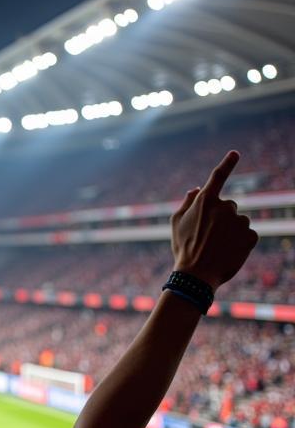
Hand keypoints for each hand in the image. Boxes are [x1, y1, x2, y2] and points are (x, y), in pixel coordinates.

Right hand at [170, 150, 257, 290]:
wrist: (197, 274)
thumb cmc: (183, 248)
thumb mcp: (176, 223)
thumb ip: (187, 202)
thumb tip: (196, 188)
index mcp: (205, 201)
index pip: (218, 176)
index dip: (227, 163)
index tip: (236, 153)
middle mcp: (225, 207)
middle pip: (228, 206)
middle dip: (221, 217)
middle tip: (208, 236)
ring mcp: (240, 221)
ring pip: (239, 221)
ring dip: (231, 231)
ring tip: (218, 247)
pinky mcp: (251, 235)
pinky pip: (248, 234)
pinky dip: (241, 242)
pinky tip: (229, 252)